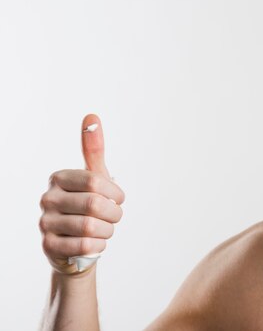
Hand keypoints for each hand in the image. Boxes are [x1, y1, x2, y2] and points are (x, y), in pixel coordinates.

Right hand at [39, 114, 124, 274]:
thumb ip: (94, 149)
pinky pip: (85, 246)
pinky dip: (99, 245)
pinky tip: (97, 242)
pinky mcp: (49, 246)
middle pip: (95, 205)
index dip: (115, 193)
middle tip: (114, 217)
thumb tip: (92, 116)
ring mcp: (45, 223)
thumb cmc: (88, 205)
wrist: (77, 245)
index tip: (118, 199)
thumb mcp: (94, 177)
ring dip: (107, 231)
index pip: (95, 182)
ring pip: (91, 227)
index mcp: (59, 178)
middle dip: (114, 214)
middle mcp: (47, 198)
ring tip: (105, 230)